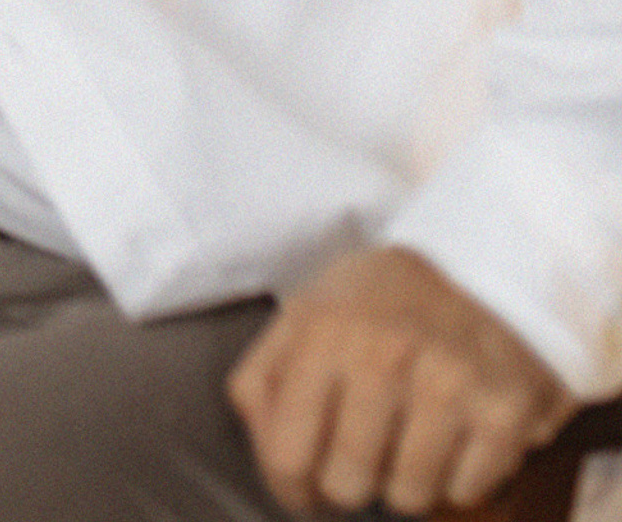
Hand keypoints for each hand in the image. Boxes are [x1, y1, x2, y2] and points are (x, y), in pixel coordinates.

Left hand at [226, 245, 573, 513]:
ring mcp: (447, 383)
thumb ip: (263, 378)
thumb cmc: (378, 305)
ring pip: (406, 496)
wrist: (479, 271)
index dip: (290, 487)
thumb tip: (265, 450)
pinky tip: (453, 435)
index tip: (302, 489)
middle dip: (348, 482)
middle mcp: (382, 354)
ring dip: (404, 481)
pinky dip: (456, 478)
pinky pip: (463, 492)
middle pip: (345, 484)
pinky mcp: (503, 413)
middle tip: (361, 454)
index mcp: (320, 330)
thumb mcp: (305, 315)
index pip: (287, 453)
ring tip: (407, 438)